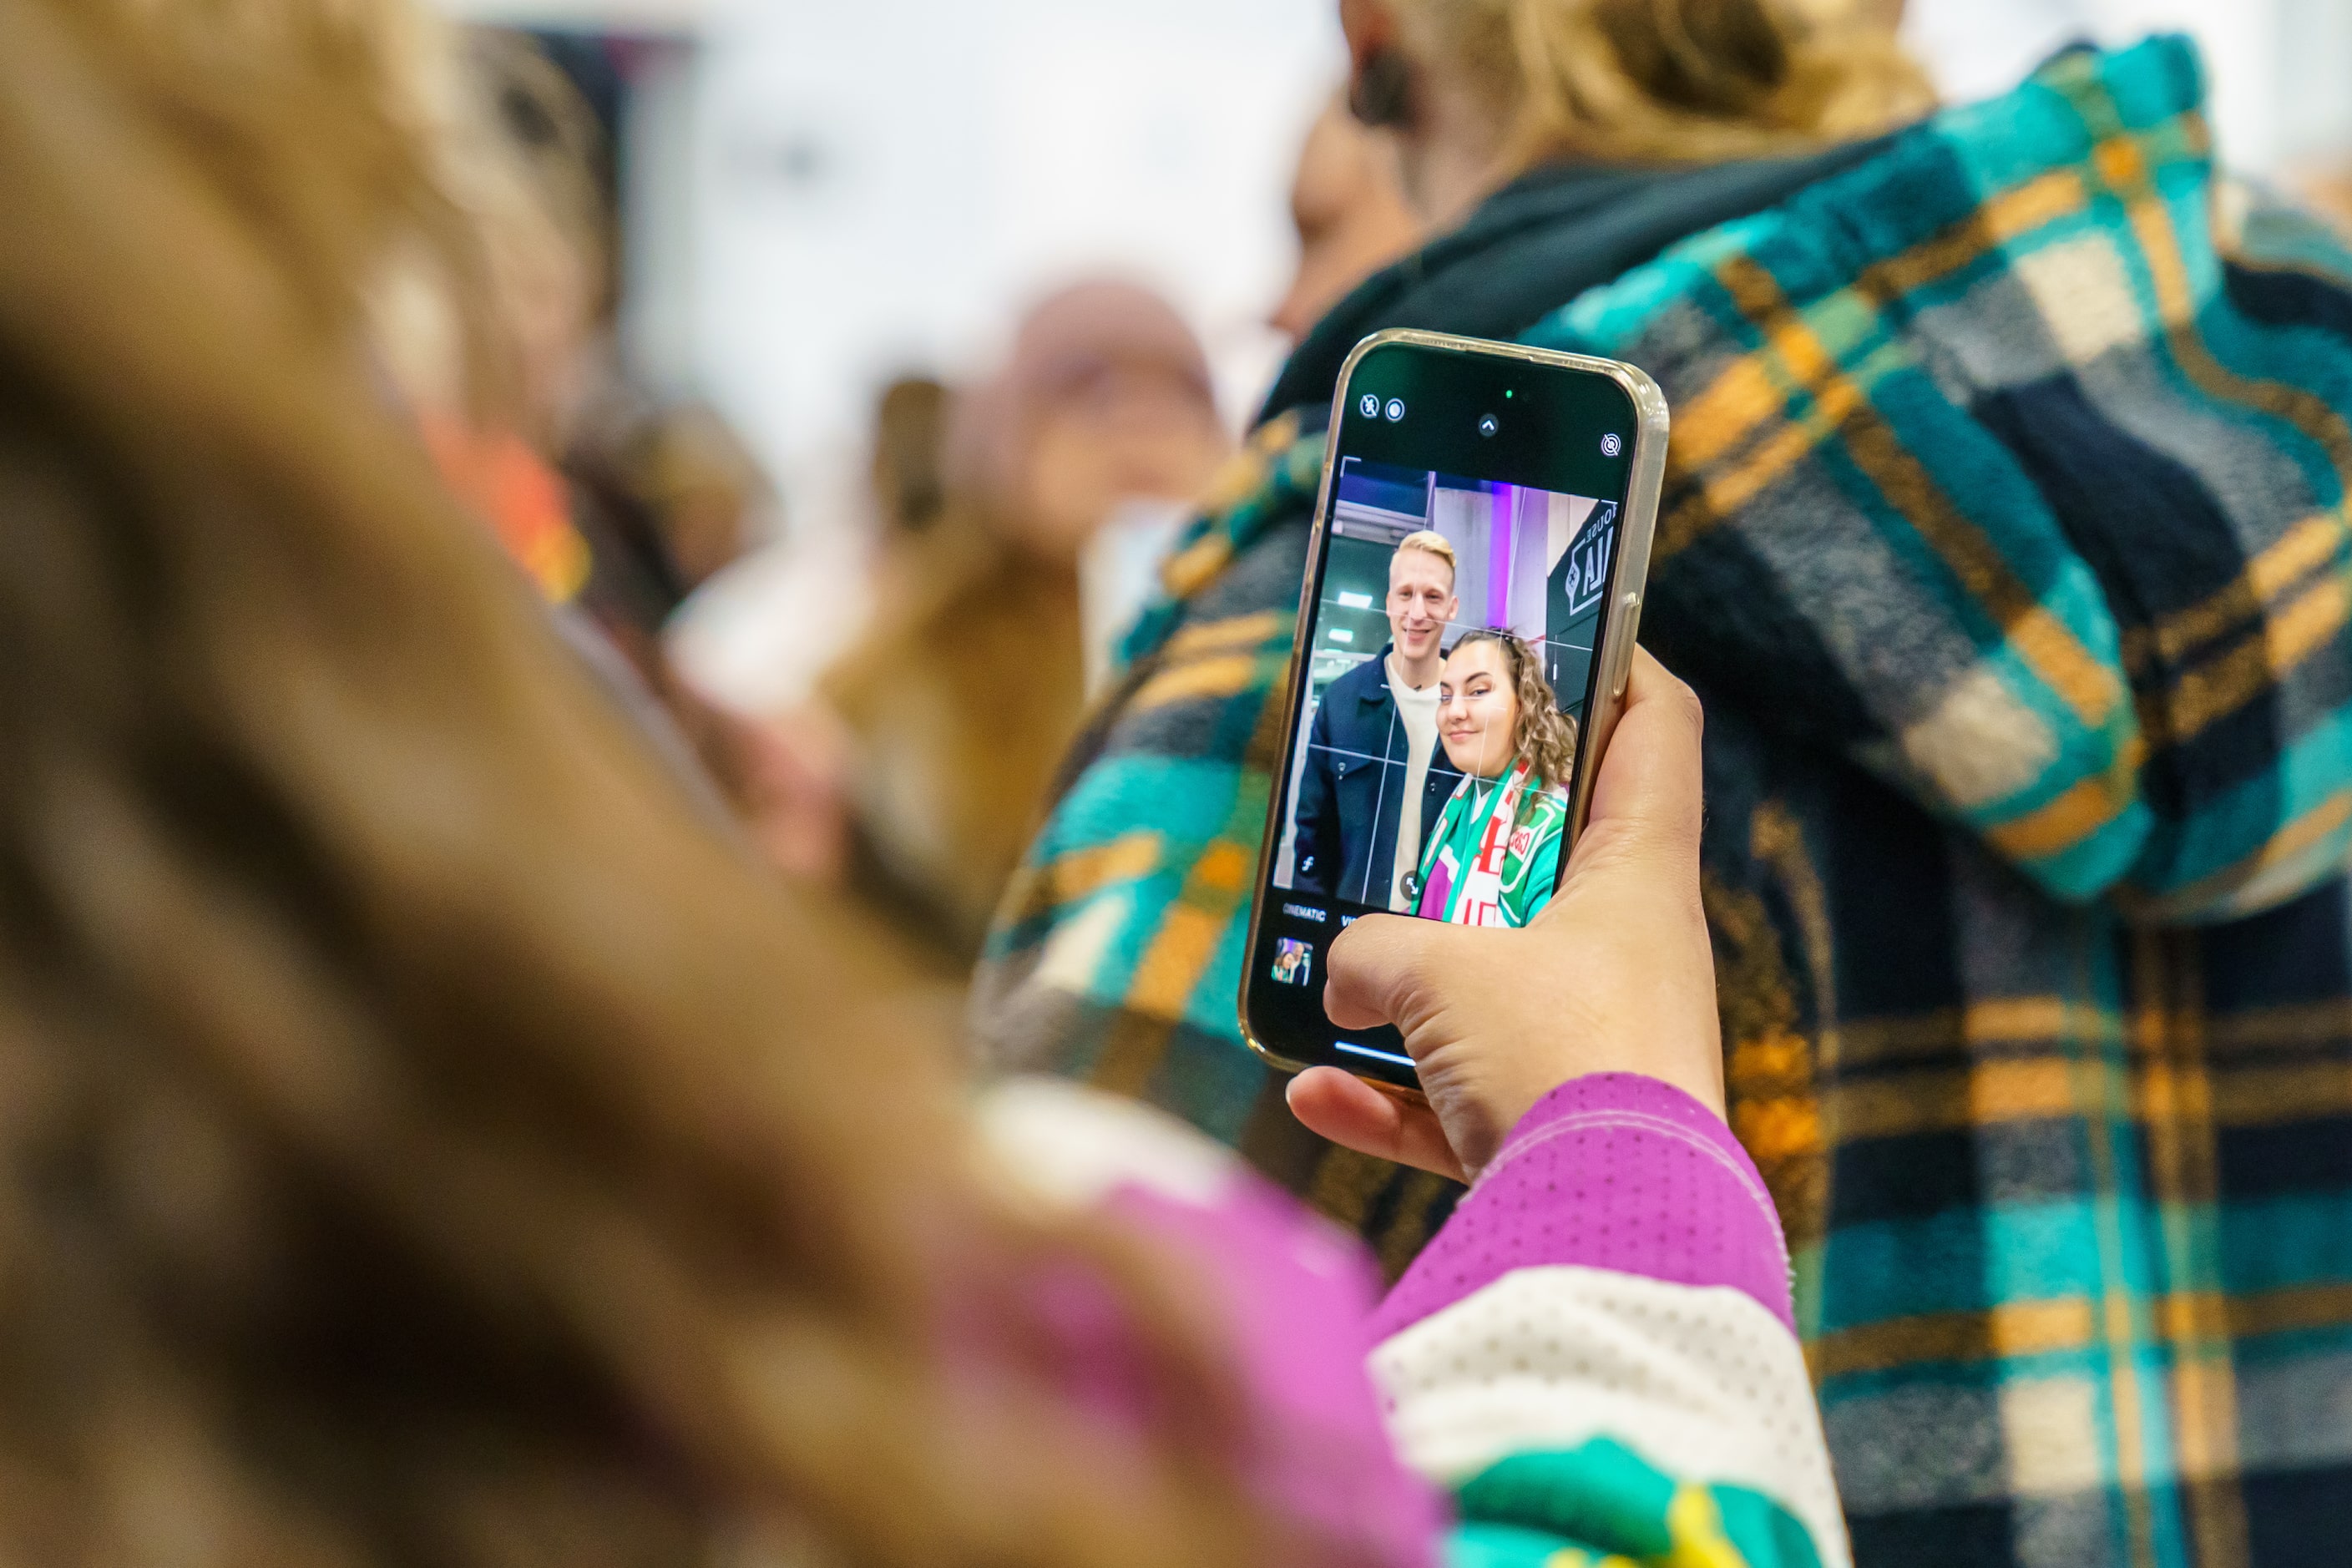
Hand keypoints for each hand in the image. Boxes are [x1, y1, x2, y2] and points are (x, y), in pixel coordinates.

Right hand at [1287, 648, 1722, 1182]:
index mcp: (1639, 875)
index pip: (1653, 727)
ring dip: (1414, 985)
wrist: (1610, 1231)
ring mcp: (1602, 1045)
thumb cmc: (1555, 1057)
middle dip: (1475, 836)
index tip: (1559, 635)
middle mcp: (1633, 952)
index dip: (1613, 665)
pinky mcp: (1566, 1134)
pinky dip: (1395, 1097)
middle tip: (1407, 802)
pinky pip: (1467, 1100)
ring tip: (1337, 975)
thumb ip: (1372, 950)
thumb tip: (1342, 975)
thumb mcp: (1438, 970)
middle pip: (1559, 858)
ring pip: (1503, 986)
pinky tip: (1313, 1091)